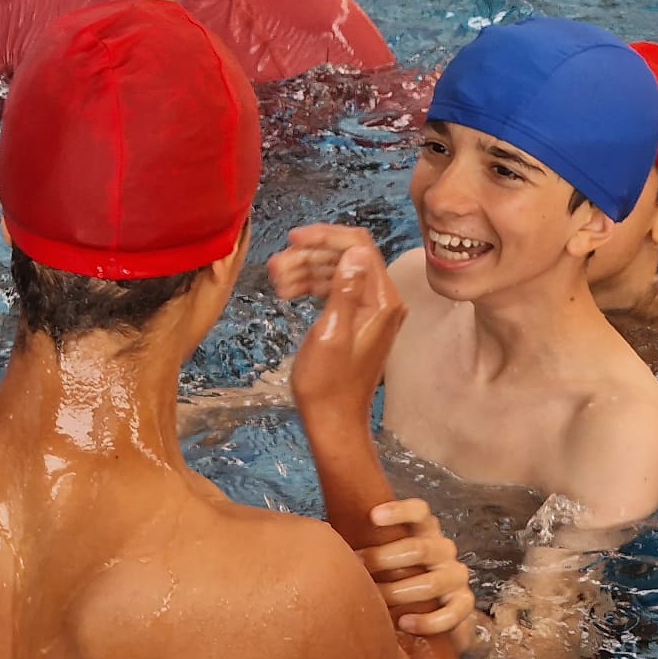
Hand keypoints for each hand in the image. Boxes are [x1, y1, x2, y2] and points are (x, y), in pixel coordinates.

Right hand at [288, 232, 404, 420]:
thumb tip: (354, 251)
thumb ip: (344, 290)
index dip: (325, 237)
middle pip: (347, 257)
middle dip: (310, 256)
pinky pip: (336, 290)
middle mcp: (382, 301)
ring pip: (337, 272)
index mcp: (381, 301)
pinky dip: (312, 286)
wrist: (333, 421)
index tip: (293, 239)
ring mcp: (370, 310)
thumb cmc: (328, 384)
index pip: (359, 247)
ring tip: (275, 280)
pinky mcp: (357, 320)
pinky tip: (287, 291)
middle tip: (275, 266)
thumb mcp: (331, 333)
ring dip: (306, 271)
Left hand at [358, 498, 476, 646]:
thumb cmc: (401, 577)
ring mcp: (456, 576)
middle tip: (358, 566)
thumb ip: (370, 544)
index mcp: (426, 531)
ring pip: (431, 582)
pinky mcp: (464, 603)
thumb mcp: (388, 556)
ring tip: (376, 600)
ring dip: (399, 592)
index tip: (373, 516)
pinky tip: (404, 623)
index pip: (420, 511)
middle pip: (419, 548)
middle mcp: (444, 549)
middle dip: (384, 558)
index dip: (399, 510)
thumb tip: (326, 534)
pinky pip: (449, 613)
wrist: (436, 611)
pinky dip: (426, 621)